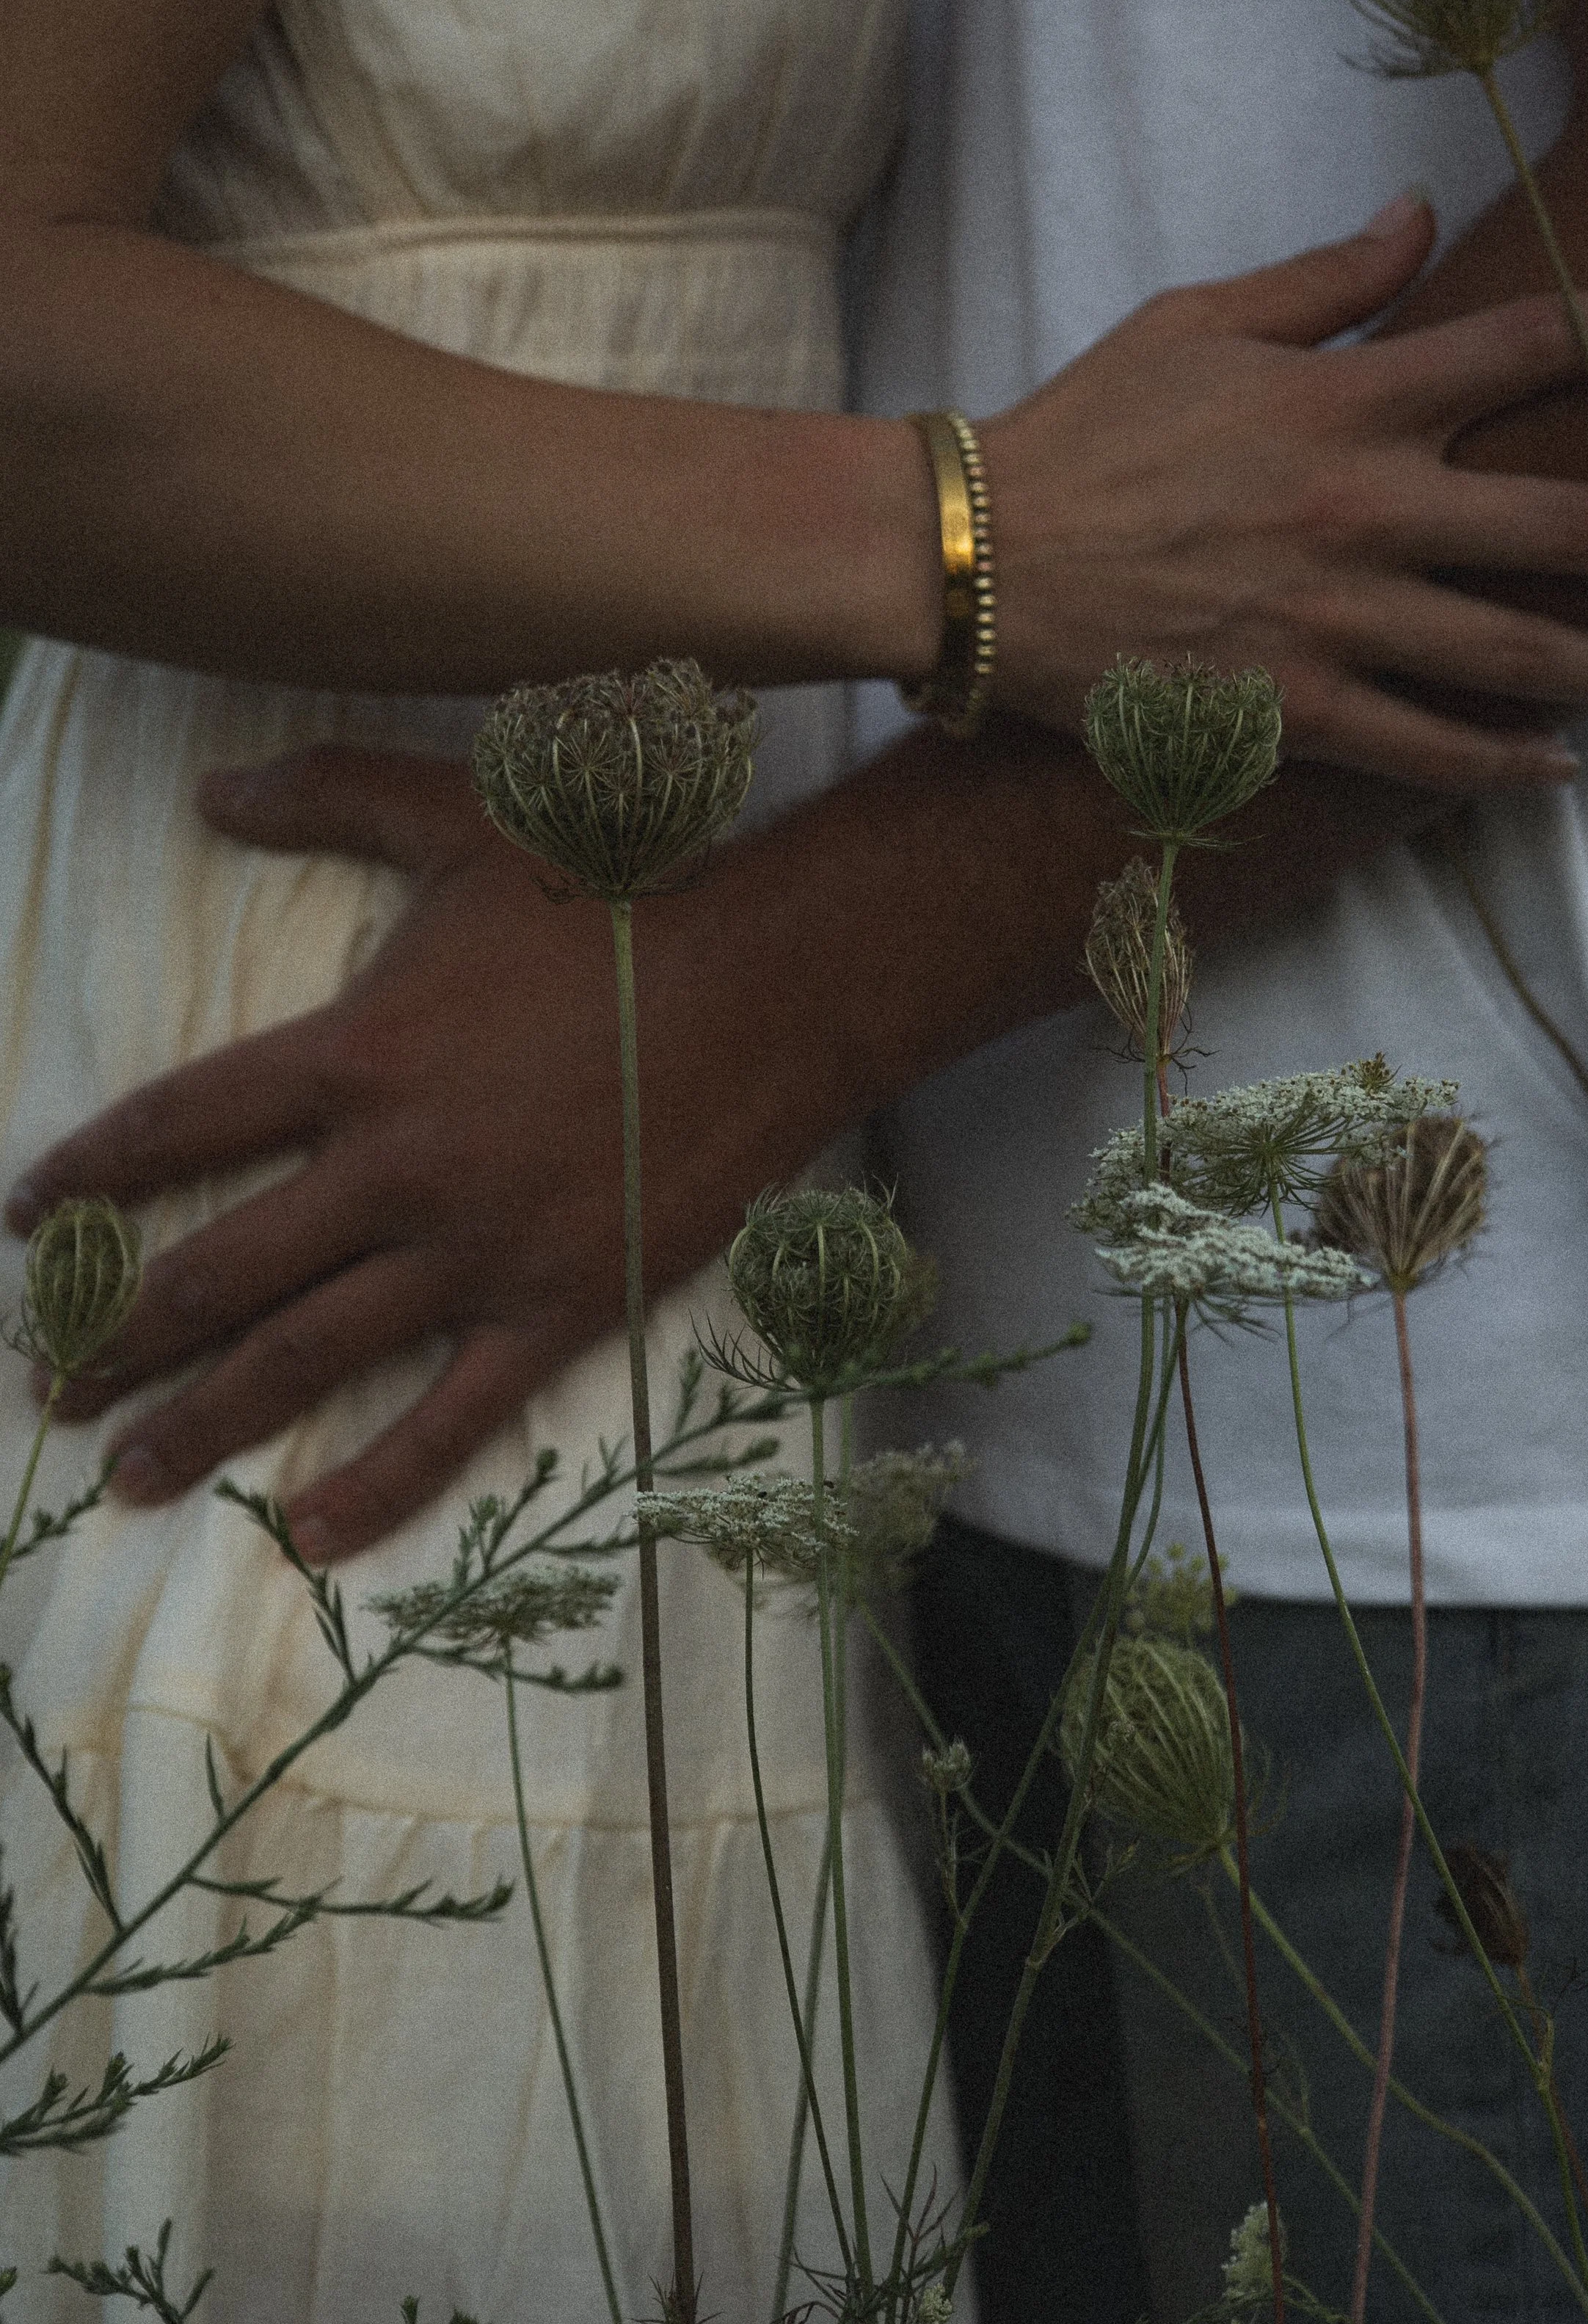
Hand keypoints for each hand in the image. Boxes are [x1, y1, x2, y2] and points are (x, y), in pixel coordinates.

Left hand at [5, 749, 829, 1561]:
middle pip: (214, 1271)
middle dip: (113, 1335)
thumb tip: (210, 786)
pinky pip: (453, 1417)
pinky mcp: (559, 1305)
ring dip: (203, 1421)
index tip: (22, 1224)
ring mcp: (476, 1249)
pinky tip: (309, 1536)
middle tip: (43, 1385)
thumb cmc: (617, 894)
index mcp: (356, 1054)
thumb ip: (326, 794)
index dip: (85, 1176)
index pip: (178, 1127)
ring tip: (128, 1474)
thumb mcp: (461, 816)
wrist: (776, 982)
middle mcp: (395, 1166)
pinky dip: (380, 1484)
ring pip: (307, 1358)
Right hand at [986, 197, 1587, 779]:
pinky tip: (1553, 767)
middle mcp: (1365, 510)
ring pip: (1515, 651)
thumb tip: (1422, 219)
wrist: (976, 558)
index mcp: (1351, 399)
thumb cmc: (1081, 432)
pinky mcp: (1290, 710)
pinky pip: (1422, 749)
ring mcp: (1334, 620)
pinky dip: (1496, 763)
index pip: (1537, 342)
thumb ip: (1326, 281)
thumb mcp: (1198, 321)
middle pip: (1567, 523)